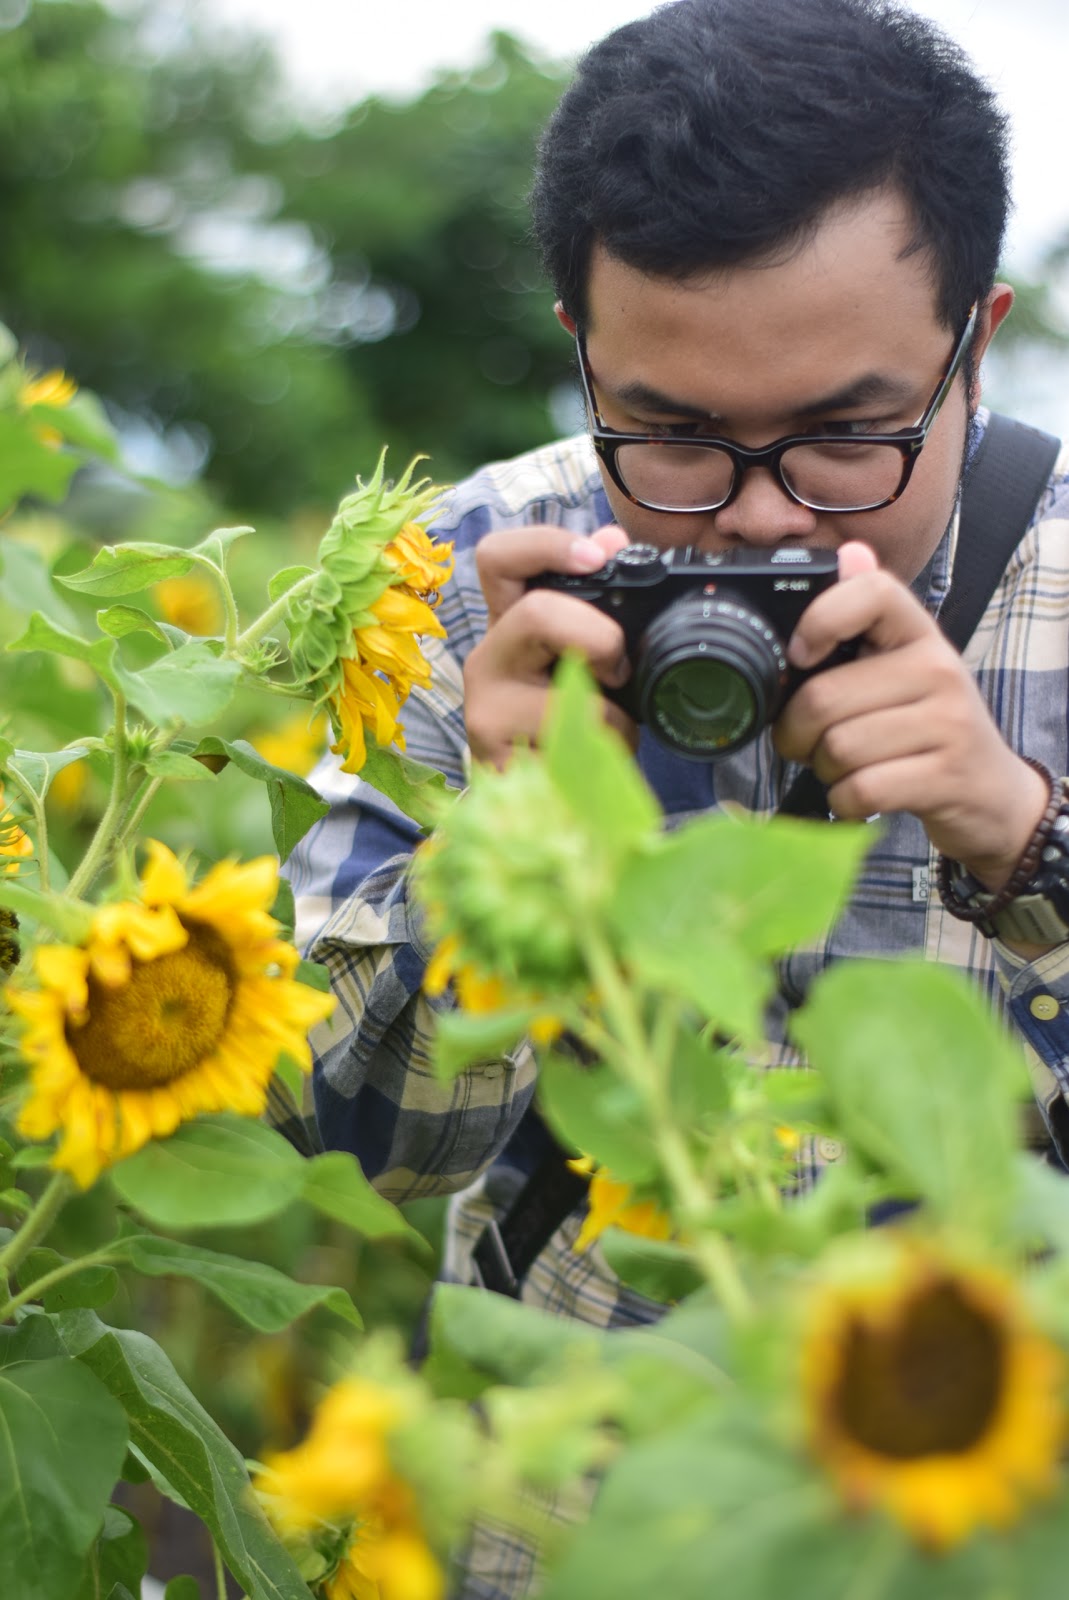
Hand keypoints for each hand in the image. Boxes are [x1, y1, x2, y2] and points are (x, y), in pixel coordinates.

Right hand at [464, 524, 631, 767]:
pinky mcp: (499, 762)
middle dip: (599, 637)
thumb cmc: (568, 726)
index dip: (546, 544)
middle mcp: (487, 660)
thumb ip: (599, 604)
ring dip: (615, 718)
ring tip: (610, 737)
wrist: (547, 809)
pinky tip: (594, 767)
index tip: (598, 557)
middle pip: (536, 613)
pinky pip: (577, 748)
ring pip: (570, 692)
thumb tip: (612, 539)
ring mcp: (486, 712)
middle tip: (618, 672)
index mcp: (509, 625)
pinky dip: (605, 757)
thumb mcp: (590, 660)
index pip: (498, 558)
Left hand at [775, 541, 1047, 888]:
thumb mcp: (902, 670)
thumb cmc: (928, 728)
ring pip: (837, 748)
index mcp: (919, 634)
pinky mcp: (944, 776)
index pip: (873, 591)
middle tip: (805, 743)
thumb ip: (864, 623)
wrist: (991, 795)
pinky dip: (844, 801)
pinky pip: (859, 789)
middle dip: (796, 733)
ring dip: (823, 770)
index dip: (822, 617)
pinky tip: (858, 795)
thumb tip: (849, 553)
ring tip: (844, 768)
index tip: (800, 654)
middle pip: (825, 696)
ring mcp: (947, 723)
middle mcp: (939, 668)